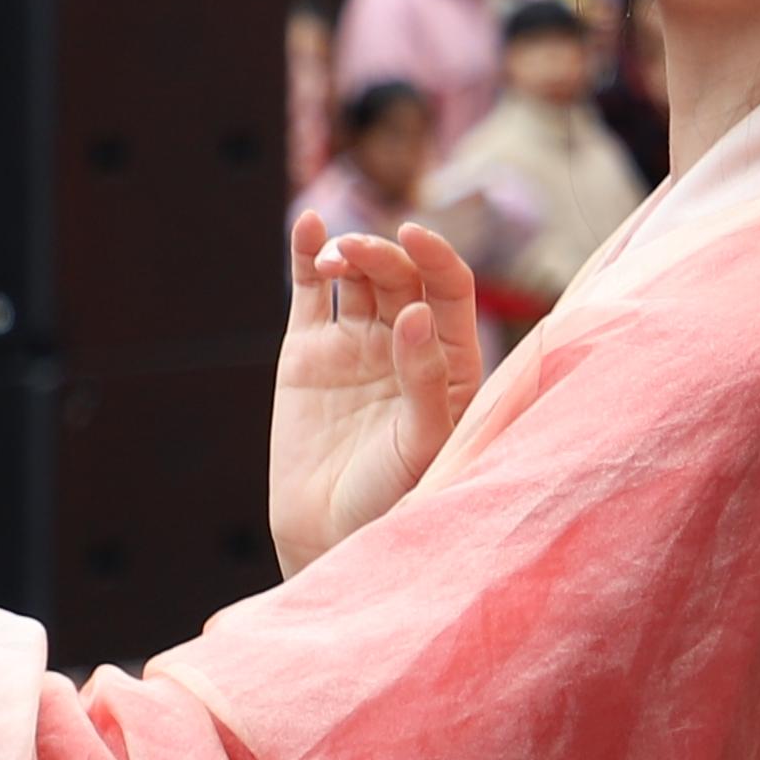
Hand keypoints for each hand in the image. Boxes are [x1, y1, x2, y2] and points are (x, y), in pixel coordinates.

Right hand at [269, 214, 489, 576]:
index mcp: (450, 360)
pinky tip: (311, 224)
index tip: (415, 236)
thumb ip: (425, 380)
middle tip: (358, 257)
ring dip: (352, 252)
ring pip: (360, 276)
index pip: (451, 289)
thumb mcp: (422, 443)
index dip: (436, 256)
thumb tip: (418, 312)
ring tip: (338, 258)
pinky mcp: (308, 352)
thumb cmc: (392, 498)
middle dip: (384, 255)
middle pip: (402, 275)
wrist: (327, 535)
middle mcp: (407, 343)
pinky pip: (312, 292)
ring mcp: (356, 344)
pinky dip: (310, 255)